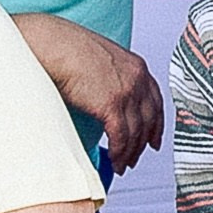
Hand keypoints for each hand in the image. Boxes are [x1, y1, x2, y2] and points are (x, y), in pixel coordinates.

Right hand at [15, 14, 164, 174]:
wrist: (55, 47)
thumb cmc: (68, 50)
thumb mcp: (101, 61)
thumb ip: (112, 79)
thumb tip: (107, 100)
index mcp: (136, 66)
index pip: (155, 100)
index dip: (157, 123)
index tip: (155, 138)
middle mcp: (137, 78)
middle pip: (150, 118)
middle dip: (144, 142)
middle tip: (136, 157)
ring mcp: (127, 92)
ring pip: (136, 132)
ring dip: (130, 153)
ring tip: (122, 165)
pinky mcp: (112, 106)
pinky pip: (121, 138)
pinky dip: (119, 153)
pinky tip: (114, 160)